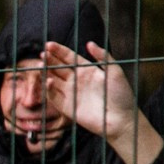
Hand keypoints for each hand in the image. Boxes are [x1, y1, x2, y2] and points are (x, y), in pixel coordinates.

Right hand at [39, 40, 157, 163]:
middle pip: (58, 67)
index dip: (59, 51)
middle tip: (42, 53)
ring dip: (46, 72)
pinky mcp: (67, 107)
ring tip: (41, 64)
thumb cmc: (121, 95)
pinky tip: (48, 81)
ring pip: (53, 80)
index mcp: (87, 70)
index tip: (49, 44)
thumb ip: (103, 56)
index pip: (69, 57)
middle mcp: (76, 81)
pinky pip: (54, 97)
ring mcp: (71, 94)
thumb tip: (89, 43)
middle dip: (50, 59)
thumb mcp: (115, 71)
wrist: (121, 119)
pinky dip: (48, 89)